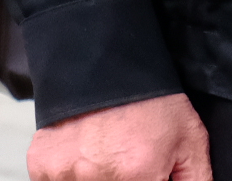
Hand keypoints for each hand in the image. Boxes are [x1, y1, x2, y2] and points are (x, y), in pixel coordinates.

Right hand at [26, 93, 211, 180]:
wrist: (105, 62)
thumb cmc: (149, 100)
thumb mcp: (189, 140)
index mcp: (137, 176)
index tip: (146, 174)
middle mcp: (97, 177)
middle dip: (125, 180)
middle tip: (126, 159)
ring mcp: (65, 173)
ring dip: (96, 177)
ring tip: (106, 155)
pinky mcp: (42, 166)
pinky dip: (71, 176)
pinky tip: (85, 155)